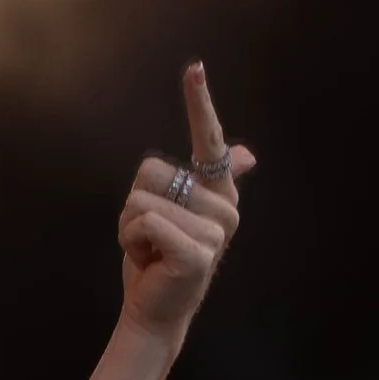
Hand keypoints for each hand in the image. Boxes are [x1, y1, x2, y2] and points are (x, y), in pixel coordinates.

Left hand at [117, 63, 254, 349]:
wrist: (154, 311)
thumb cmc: (159, 259)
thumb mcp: (176, 212)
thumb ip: (204, 179)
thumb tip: (248, 156)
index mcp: (219, 191)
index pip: (211, 139)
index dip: (200, 104)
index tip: (194, 68)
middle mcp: (225, 207)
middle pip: (152, 170)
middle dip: (135, 205)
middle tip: (151, 237)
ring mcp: (215, 232)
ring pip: (143, 199)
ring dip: (131, 227)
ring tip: (151, 250)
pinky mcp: (198, 253)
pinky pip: (148, 222)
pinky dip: (133, 241)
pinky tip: (149, 261)